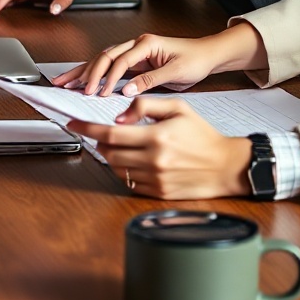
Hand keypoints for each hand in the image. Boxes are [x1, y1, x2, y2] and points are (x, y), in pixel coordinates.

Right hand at [62, 21, 263, 94]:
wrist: (208, 55)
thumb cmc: (196, 60)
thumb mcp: (176, 72)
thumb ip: (151, 80)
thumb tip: (127, 90)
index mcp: (147, 44)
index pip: (120, 60)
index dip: (108, 77)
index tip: (100, 92)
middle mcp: (137, 44)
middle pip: (105, 56)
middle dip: (87, 72)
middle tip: (75, 88)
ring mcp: (134, 51)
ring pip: (102, 59)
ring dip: (84, 71)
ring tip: (66, 81)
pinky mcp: (135, 60)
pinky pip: (110, 66)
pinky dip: (95, 73)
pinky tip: (83, 80)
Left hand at [66, 98, 252, 199]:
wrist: (227, 166)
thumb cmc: (203, 135)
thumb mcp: (178, 108)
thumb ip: (146, 106)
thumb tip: (120, 116)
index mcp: (156, 137)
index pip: (109, 134)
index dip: (86, 129)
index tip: (73, 124)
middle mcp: (154, 161)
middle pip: (108, 153)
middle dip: (99, 143)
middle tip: (101, 135)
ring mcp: (156, 180)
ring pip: (116, 169)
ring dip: (110, 157)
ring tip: (122, 147)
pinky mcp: (159, 193)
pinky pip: (129, 183)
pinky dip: (125, 171)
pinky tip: (134, 161)